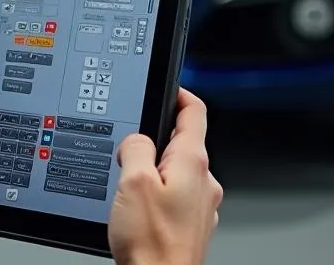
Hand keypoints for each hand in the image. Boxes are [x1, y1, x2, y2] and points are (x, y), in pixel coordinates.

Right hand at [108, 89, 222, 264]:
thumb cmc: (152, 245)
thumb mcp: (133, 182)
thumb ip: (135, 147)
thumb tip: (136, 139)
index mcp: (193, 163)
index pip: (194, 111)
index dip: (178, 93)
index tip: (166, 87)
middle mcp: (204, 182)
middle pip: (182, 142)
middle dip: (155, 139)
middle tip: (130, 149)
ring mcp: (201, 207)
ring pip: (177, 172)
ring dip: (155, 171)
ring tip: (130, 188)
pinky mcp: (192, 226)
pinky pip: (176, 197)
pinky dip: (159, 196)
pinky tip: (140, 211)